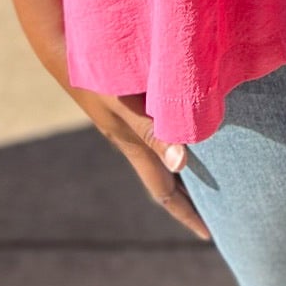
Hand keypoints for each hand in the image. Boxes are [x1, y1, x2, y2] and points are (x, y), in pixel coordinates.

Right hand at [61, 76, 212, 243]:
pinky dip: (177, 140)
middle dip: (190, 199)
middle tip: (220, 212)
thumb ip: (151, 130)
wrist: (64, 49)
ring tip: (212, 176)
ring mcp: (129, 123)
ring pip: (164, 155)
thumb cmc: (97, 77)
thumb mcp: (124, 106)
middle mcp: (133, 140)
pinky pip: (160, 133)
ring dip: (185, 171)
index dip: (187, 214)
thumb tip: (182, 164)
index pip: (165, 192)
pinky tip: (189, 128)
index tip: (208, 236)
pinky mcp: (128, 105)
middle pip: (166, 180)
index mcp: (134, 147)